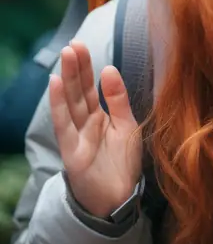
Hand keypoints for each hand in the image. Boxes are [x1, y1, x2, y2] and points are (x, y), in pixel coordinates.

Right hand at [48, 41, 141, 218]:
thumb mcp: (127, 126)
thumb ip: (118, 99)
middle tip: (73, 44)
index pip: (90, 87)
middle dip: (76, 67)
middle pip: (78, 91)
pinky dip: (59, 105)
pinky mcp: (72, 152)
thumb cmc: (122, 163)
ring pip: (71, 103)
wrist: (119, 200)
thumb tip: (109, 68)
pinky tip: (55, 85)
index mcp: (99, 116)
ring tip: (66, 55)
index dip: (86, 67)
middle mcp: (86, 123)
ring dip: (67, 79)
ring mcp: (77, 136)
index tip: (81, 45)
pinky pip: (64, 125)